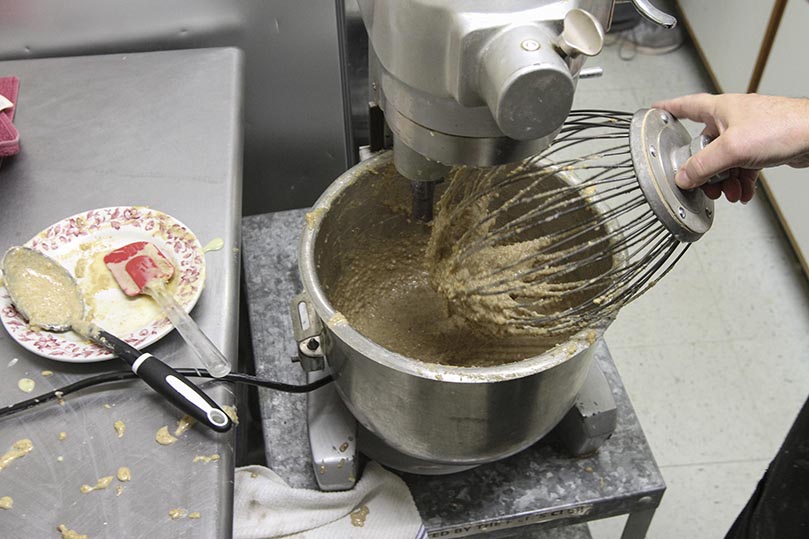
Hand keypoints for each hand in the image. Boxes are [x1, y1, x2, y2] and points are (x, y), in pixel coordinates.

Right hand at [652, 93, 808, 202]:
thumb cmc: (782, 126)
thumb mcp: (732, 149)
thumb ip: (703, 165)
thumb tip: (684, 177)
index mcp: (720, 109)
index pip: (686, 106)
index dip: (669, 109)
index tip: (656, 112)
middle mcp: (732, 119)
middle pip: (705, 145)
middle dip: (704, 169)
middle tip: (702, 183)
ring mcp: (748, 134)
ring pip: (724, 161)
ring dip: (724, 180)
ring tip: (728, 192)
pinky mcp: (762, 147)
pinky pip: (742, 168)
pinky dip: (740, 182)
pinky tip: (743, 192)